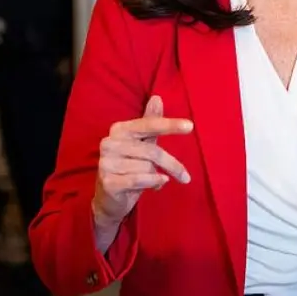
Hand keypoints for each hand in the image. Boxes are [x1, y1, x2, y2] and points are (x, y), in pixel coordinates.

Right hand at [92, 95, 193, 227]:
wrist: (109, 198)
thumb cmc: (129, 167)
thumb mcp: (142, 143)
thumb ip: (150, 122)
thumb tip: (157, 97)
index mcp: (119, 130)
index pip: (148, 125)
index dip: (169, 125)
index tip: (190, 126)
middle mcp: (109, 143)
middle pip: (152, 151)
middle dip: (172, 165)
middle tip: (185, 177)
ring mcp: (106, 163)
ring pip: (148, 167)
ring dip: (155, 176)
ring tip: (149, 180)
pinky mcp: (108, 182)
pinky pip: (140, 179)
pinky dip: (153, 182)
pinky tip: (157, 185)